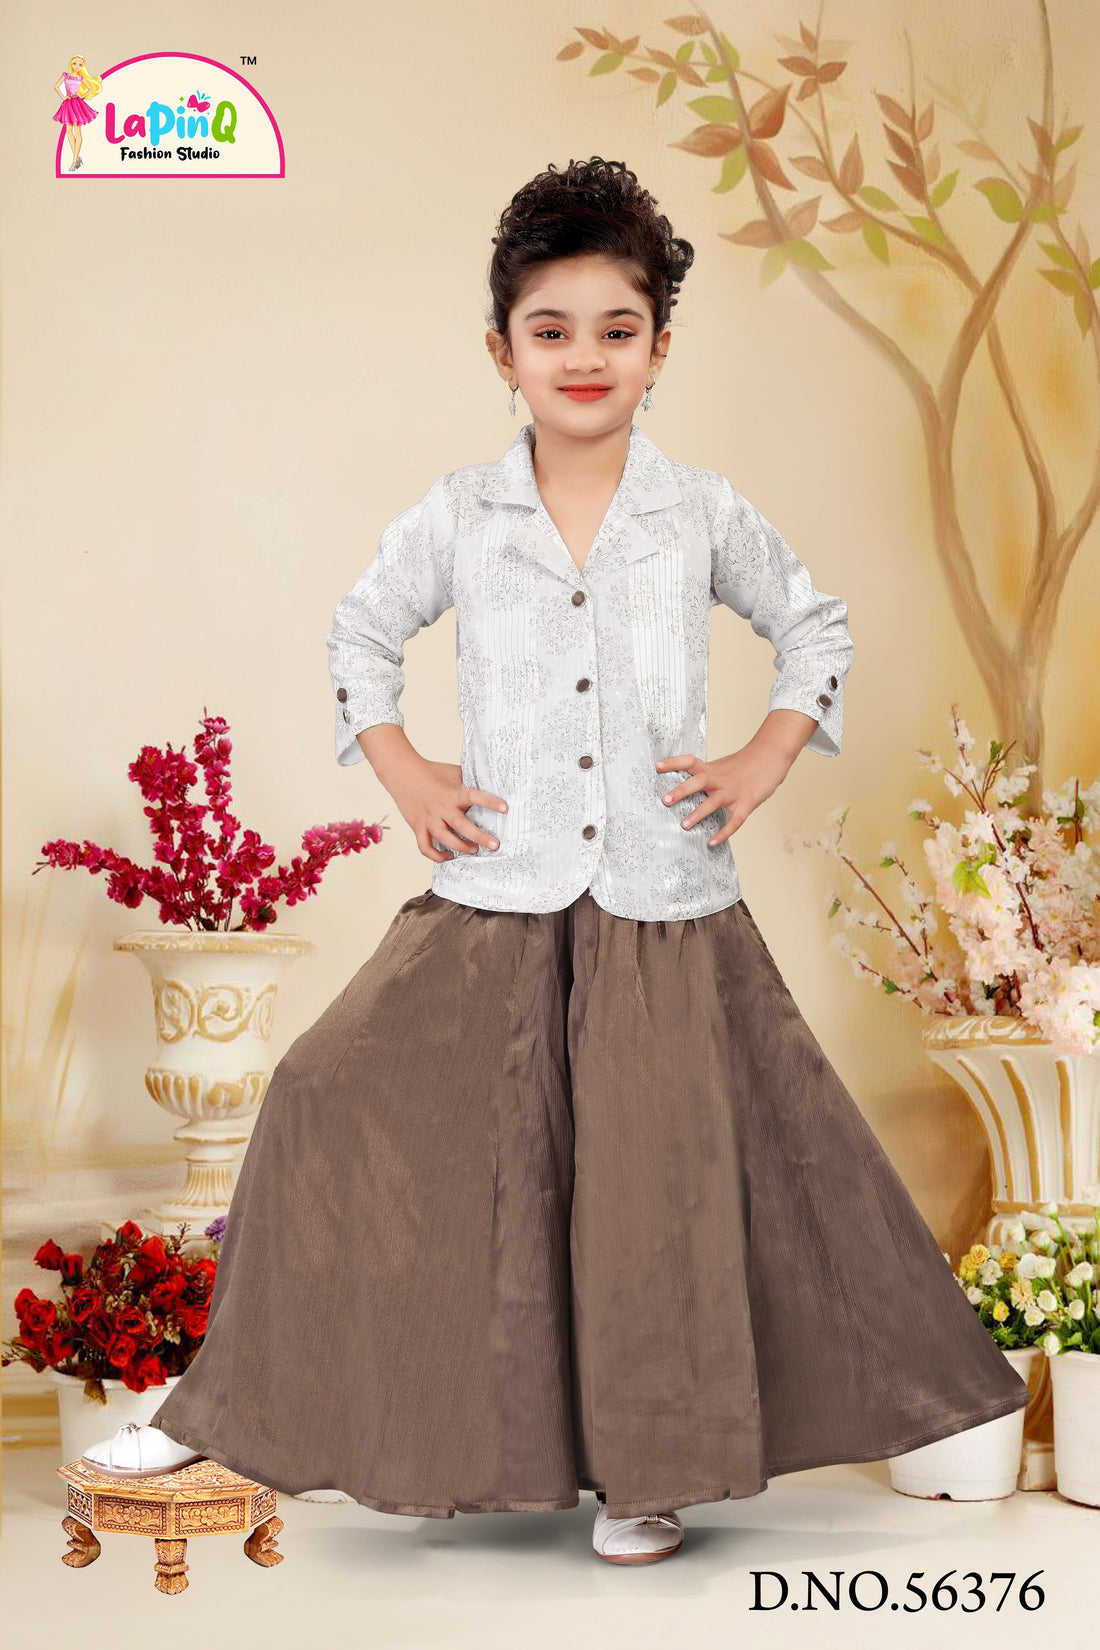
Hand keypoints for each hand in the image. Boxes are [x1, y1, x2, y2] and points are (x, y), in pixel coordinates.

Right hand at [387, 757, 507, 862]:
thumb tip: (492, 783)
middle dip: (479, 837)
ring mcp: (429, 819)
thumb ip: (470, 781)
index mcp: (453, 793)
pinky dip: (436, 856)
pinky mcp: (418, 827)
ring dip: (460, 847)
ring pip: (444, 839)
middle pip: (461, 825)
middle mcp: (441, 807)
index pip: (475, 796)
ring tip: (474, 850)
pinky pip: (425, 847)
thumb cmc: (431, 772)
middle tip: (495, 845)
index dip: (490, 802)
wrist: (403, 773)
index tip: (505, 808)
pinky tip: (448, 856)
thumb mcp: (454, 772)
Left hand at [655, 747, 788, 845]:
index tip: (657, 766)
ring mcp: (733, 792)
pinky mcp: (747, 803)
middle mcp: (720, 779)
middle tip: (665, 800)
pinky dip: (724, 832)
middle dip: (681, 791)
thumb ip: (705, 775)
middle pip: (698, 781)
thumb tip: (687, 785)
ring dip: (698, 813)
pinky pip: (734, 820)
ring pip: (713, 802)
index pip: (689, 762)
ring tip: (684, 825)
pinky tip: (712, 842)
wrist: (771, 757)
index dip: (673, 763)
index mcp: (712, 769)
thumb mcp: (721, 766)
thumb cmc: (745, 764)